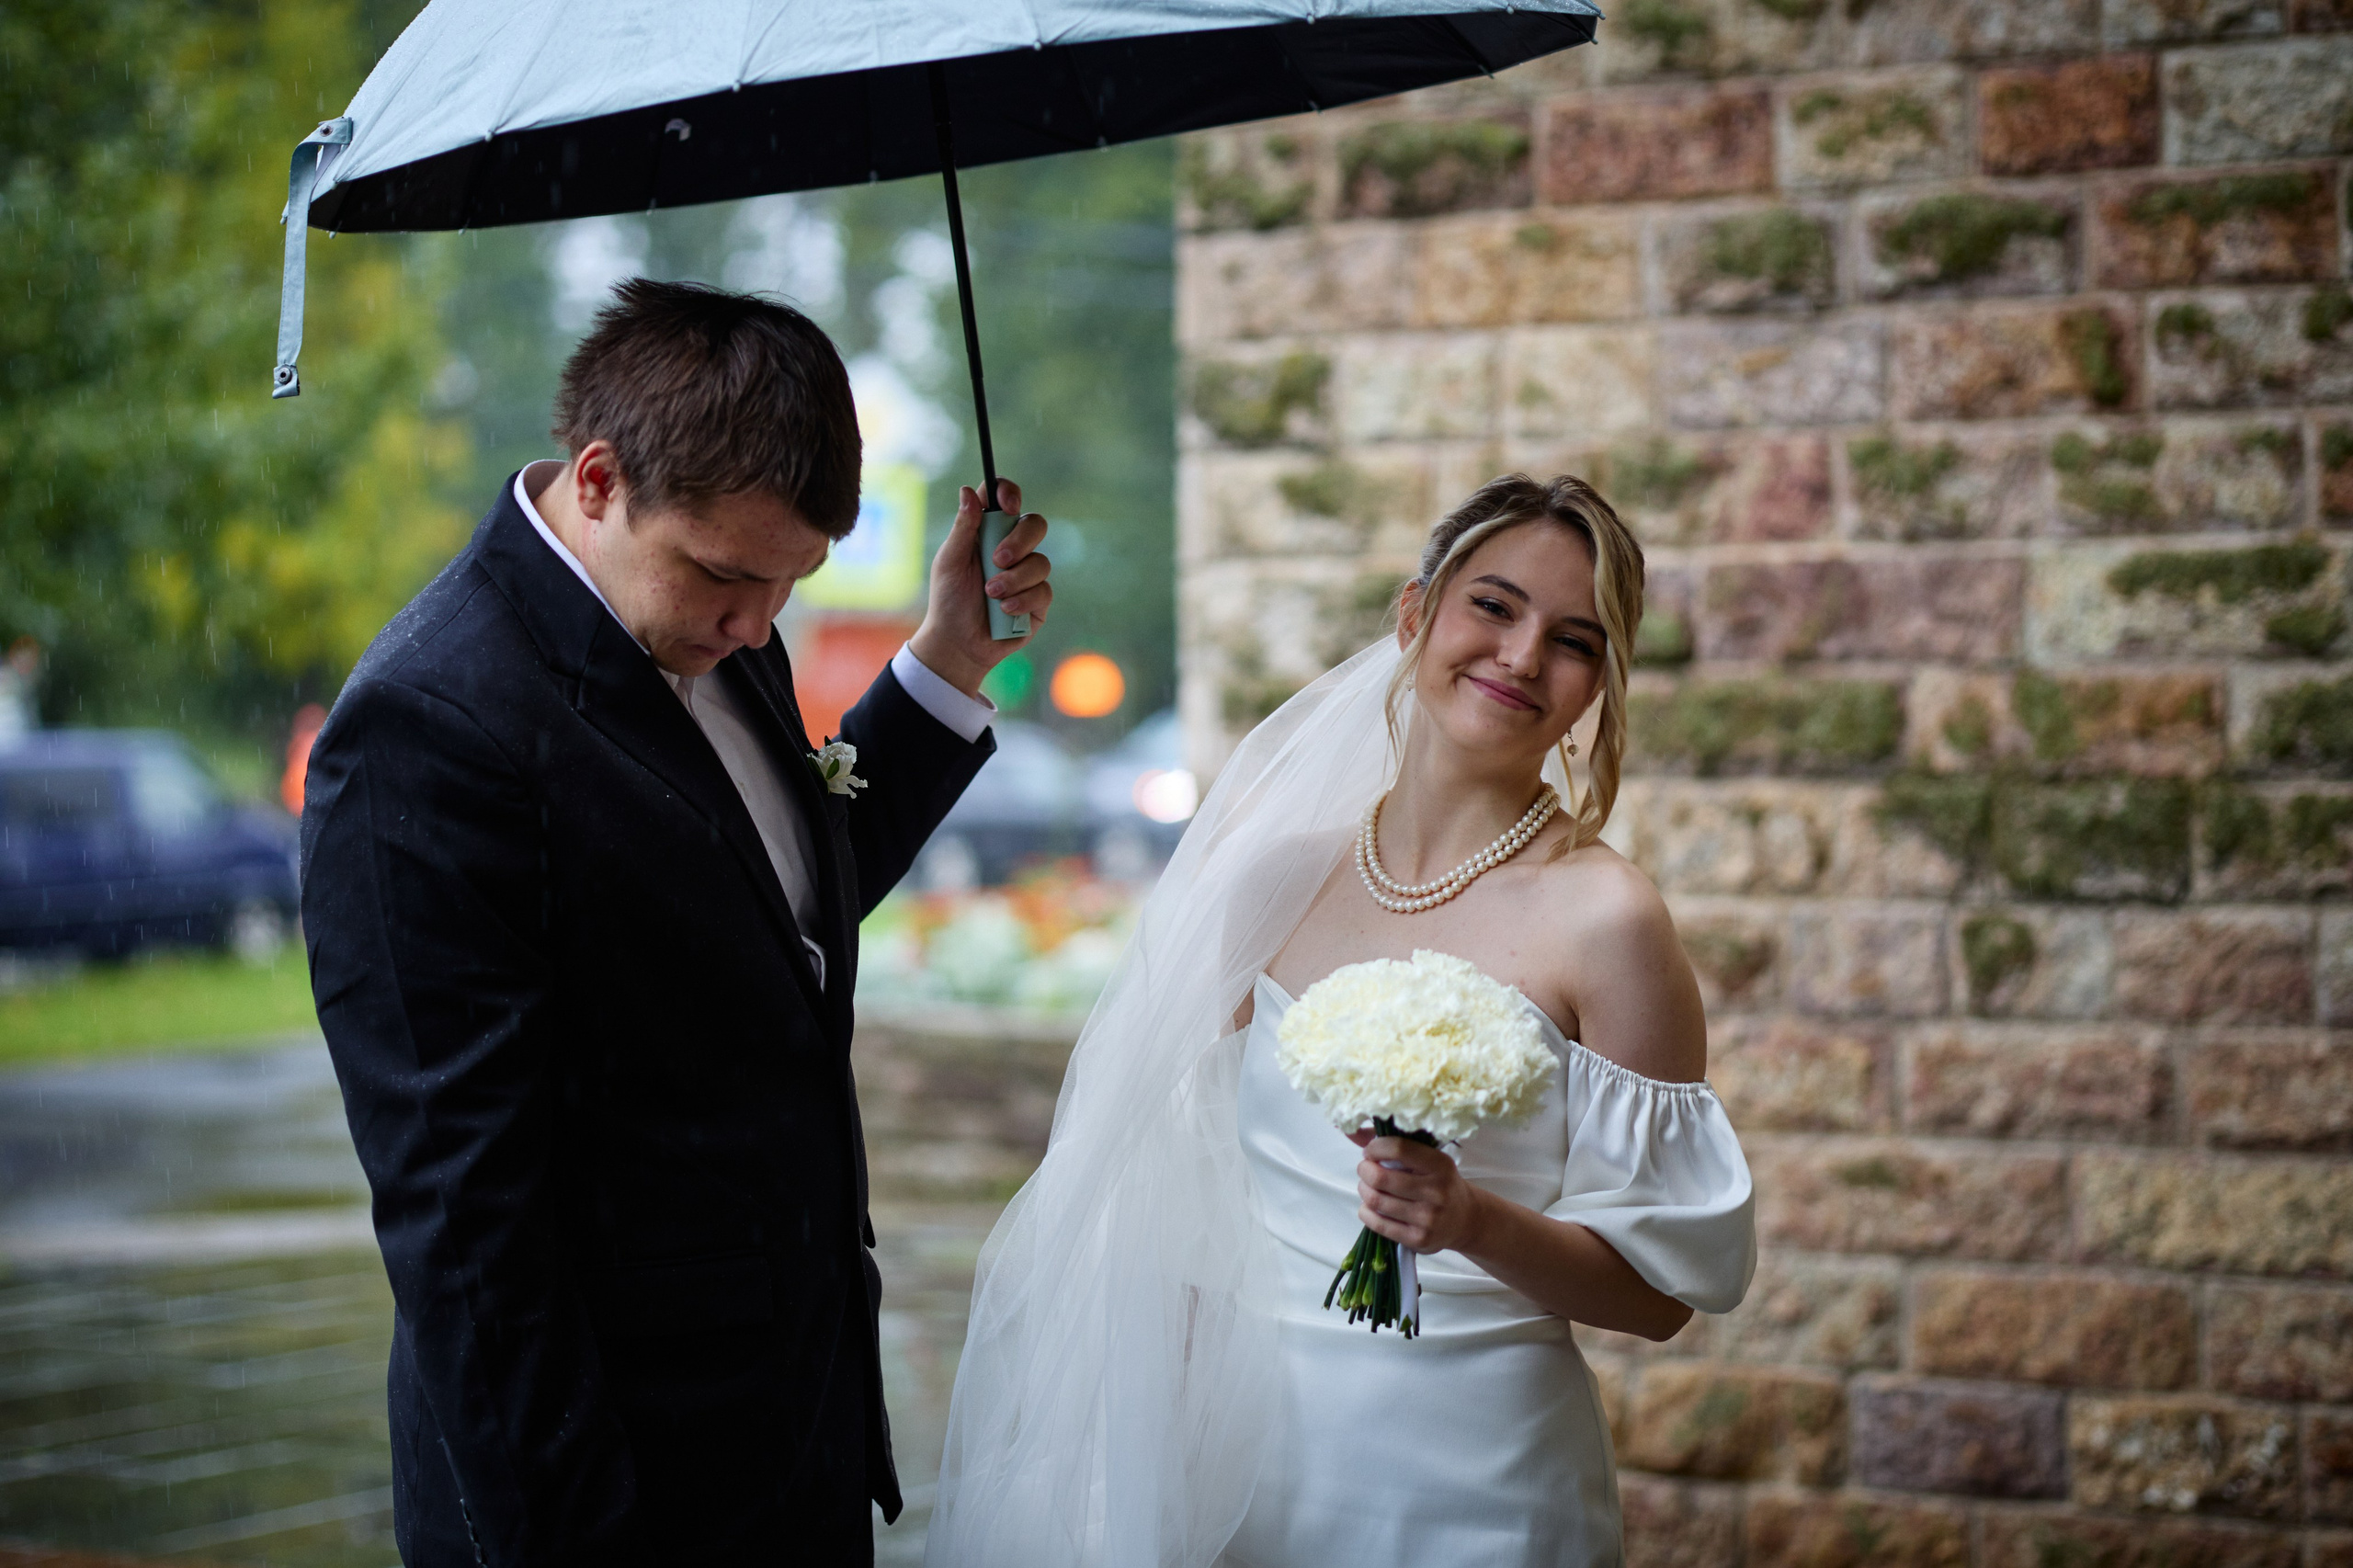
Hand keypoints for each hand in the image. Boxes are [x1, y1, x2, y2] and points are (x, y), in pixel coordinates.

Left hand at [907, 479, 1051, 700]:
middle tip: (997, 559)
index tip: (1007, 504)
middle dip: (1019, 541)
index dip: (1010, 493)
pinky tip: (1003, 610)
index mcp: (989, 532)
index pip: (1005, 499)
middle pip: (1034, 524)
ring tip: (991, 595)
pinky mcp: (1039, 601)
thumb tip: (968, 491)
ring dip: (1013, 579)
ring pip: (1040, 562)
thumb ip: (963, 528)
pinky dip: (1021, 600)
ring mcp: (1029, 574)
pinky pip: (1043, 590)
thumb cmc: (949, 600)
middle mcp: (1013, 549)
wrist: (958, 643)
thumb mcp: (949, 562)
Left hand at [1353, 1131, 1487, 1254]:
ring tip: (1368, 1187)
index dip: (1375, 1147)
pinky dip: (1365, 1212)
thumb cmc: (1439, 1182)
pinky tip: (1370, 1206)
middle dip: (1364, 1170)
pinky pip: (1378, 1223)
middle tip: (1366, 1169)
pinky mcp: (1418, 1239)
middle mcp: (1436, 1191)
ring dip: (1363, 1190)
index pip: (1398, 1149)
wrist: (1465, 1219)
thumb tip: (1351, 1131)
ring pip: (1375, 1200)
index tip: (1370, 1151)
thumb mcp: (1428, 1159)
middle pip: (1380, 1177)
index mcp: (1440, 1165)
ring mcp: (1427, 1218)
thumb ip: (1393, 1143)